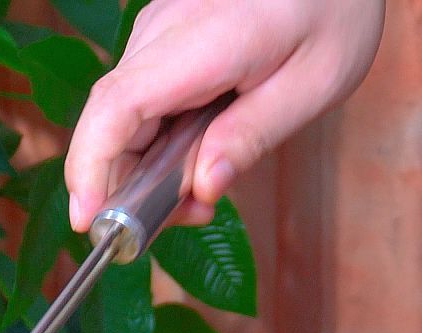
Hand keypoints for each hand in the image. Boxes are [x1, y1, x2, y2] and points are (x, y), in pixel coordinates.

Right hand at [64, 0, 384, 230]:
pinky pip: (144, 101)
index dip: (90, 168)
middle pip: (110, 122)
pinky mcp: (164, 40)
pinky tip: (201, 156)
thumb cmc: (332, 11)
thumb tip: (203, 187)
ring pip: (123, 116)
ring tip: (203, 193)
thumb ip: (253, 135)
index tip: (90, 222)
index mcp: (200, 44)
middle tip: (188, 217)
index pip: (115, 108)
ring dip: (148, 168)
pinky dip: (159, 141)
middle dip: (129, 186)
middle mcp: (161, 32)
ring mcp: (157, 32)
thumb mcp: (313, 83)